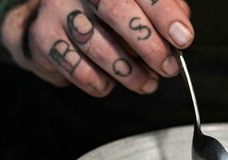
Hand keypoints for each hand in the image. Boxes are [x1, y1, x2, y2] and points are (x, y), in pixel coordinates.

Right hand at [1, 0, 192, 96]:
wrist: (54, 25)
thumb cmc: (108, 16)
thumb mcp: (141, 6)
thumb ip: (165, 11)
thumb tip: (182, 31)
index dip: (165, 14)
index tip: (184, 39)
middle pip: (116, 9)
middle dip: (149, 46)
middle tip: (168, 68)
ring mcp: (58, 9)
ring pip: (97, 45)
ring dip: (130, 73)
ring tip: (147, 83)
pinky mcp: (44, 37)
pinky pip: (79, 69)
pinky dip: (101, 83)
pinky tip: (110, 82)